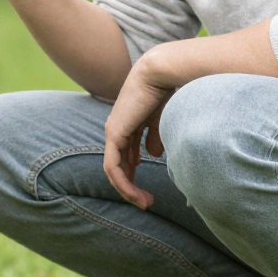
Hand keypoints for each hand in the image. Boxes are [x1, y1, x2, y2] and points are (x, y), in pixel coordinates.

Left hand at [103, 57, 174, 209]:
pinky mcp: (114, 134)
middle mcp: (116, 130)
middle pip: (118, 166)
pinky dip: (122, 183)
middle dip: (131, 187)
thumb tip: (154, 155)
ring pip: (114, 170)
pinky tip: (134, 195)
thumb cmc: (164, 91)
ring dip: (128, 190)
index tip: (148, 192)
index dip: (134, 176)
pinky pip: (113, 167)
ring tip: (145, 203)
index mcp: (126, 125)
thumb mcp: (160, 120)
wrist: (159, 73)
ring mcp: (113, 132)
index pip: (125, 157)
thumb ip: (155, 137)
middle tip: (147, 203)